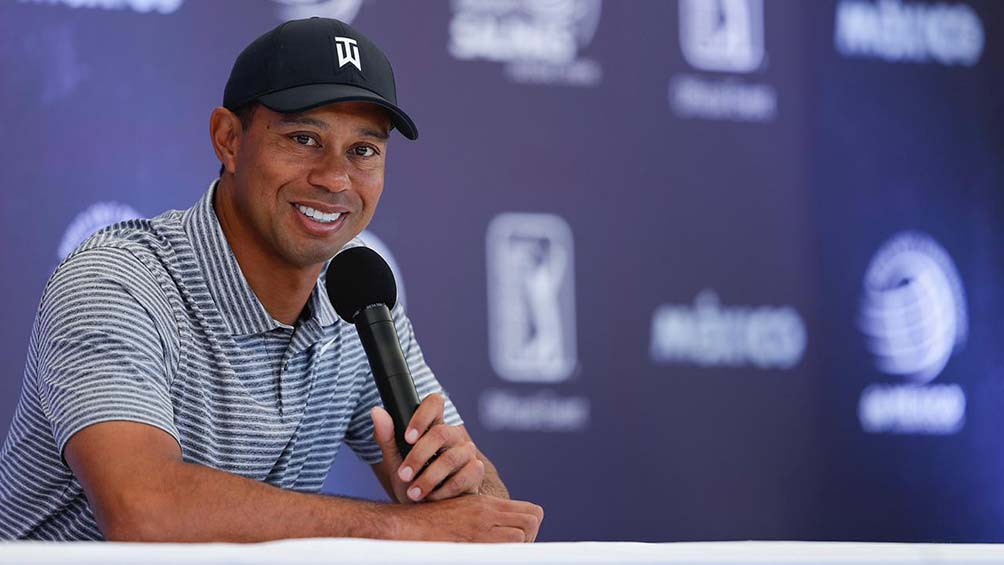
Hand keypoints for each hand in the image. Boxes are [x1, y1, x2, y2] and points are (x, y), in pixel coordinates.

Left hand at [371, 393, 484, 502]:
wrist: (427, 512)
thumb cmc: (411, 482)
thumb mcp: (394, 462)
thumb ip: (386, 437)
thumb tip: (376, 411)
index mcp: (433, 426)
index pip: (434, 403)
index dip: (422, 416)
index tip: (407, 438)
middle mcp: (453, 435)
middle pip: (441, 433)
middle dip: (419, 456)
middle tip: (403, 474)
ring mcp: (467, 452)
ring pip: (451, 457)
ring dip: (429, 478)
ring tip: (413, 493)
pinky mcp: (475, 471)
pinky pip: (463, 477)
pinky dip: (444, 491)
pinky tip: (432, 497)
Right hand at [394, 494, 543, 542]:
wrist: (407, 525)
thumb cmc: (431, 521)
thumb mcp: (463, 509)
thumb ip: (486, 516)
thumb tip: (509, 532)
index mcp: (487, 503)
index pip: (532, 511)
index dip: (531, 528)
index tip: (520, 540)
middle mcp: (487, 512)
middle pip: (533, 521)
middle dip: (530, 538)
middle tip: (514, 550)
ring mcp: (480, 527)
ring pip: (521, 536)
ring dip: (516, 548)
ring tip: (500, 554)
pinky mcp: (472, 542)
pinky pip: (503, 549)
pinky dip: (502, 555)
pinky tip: (487, 556)